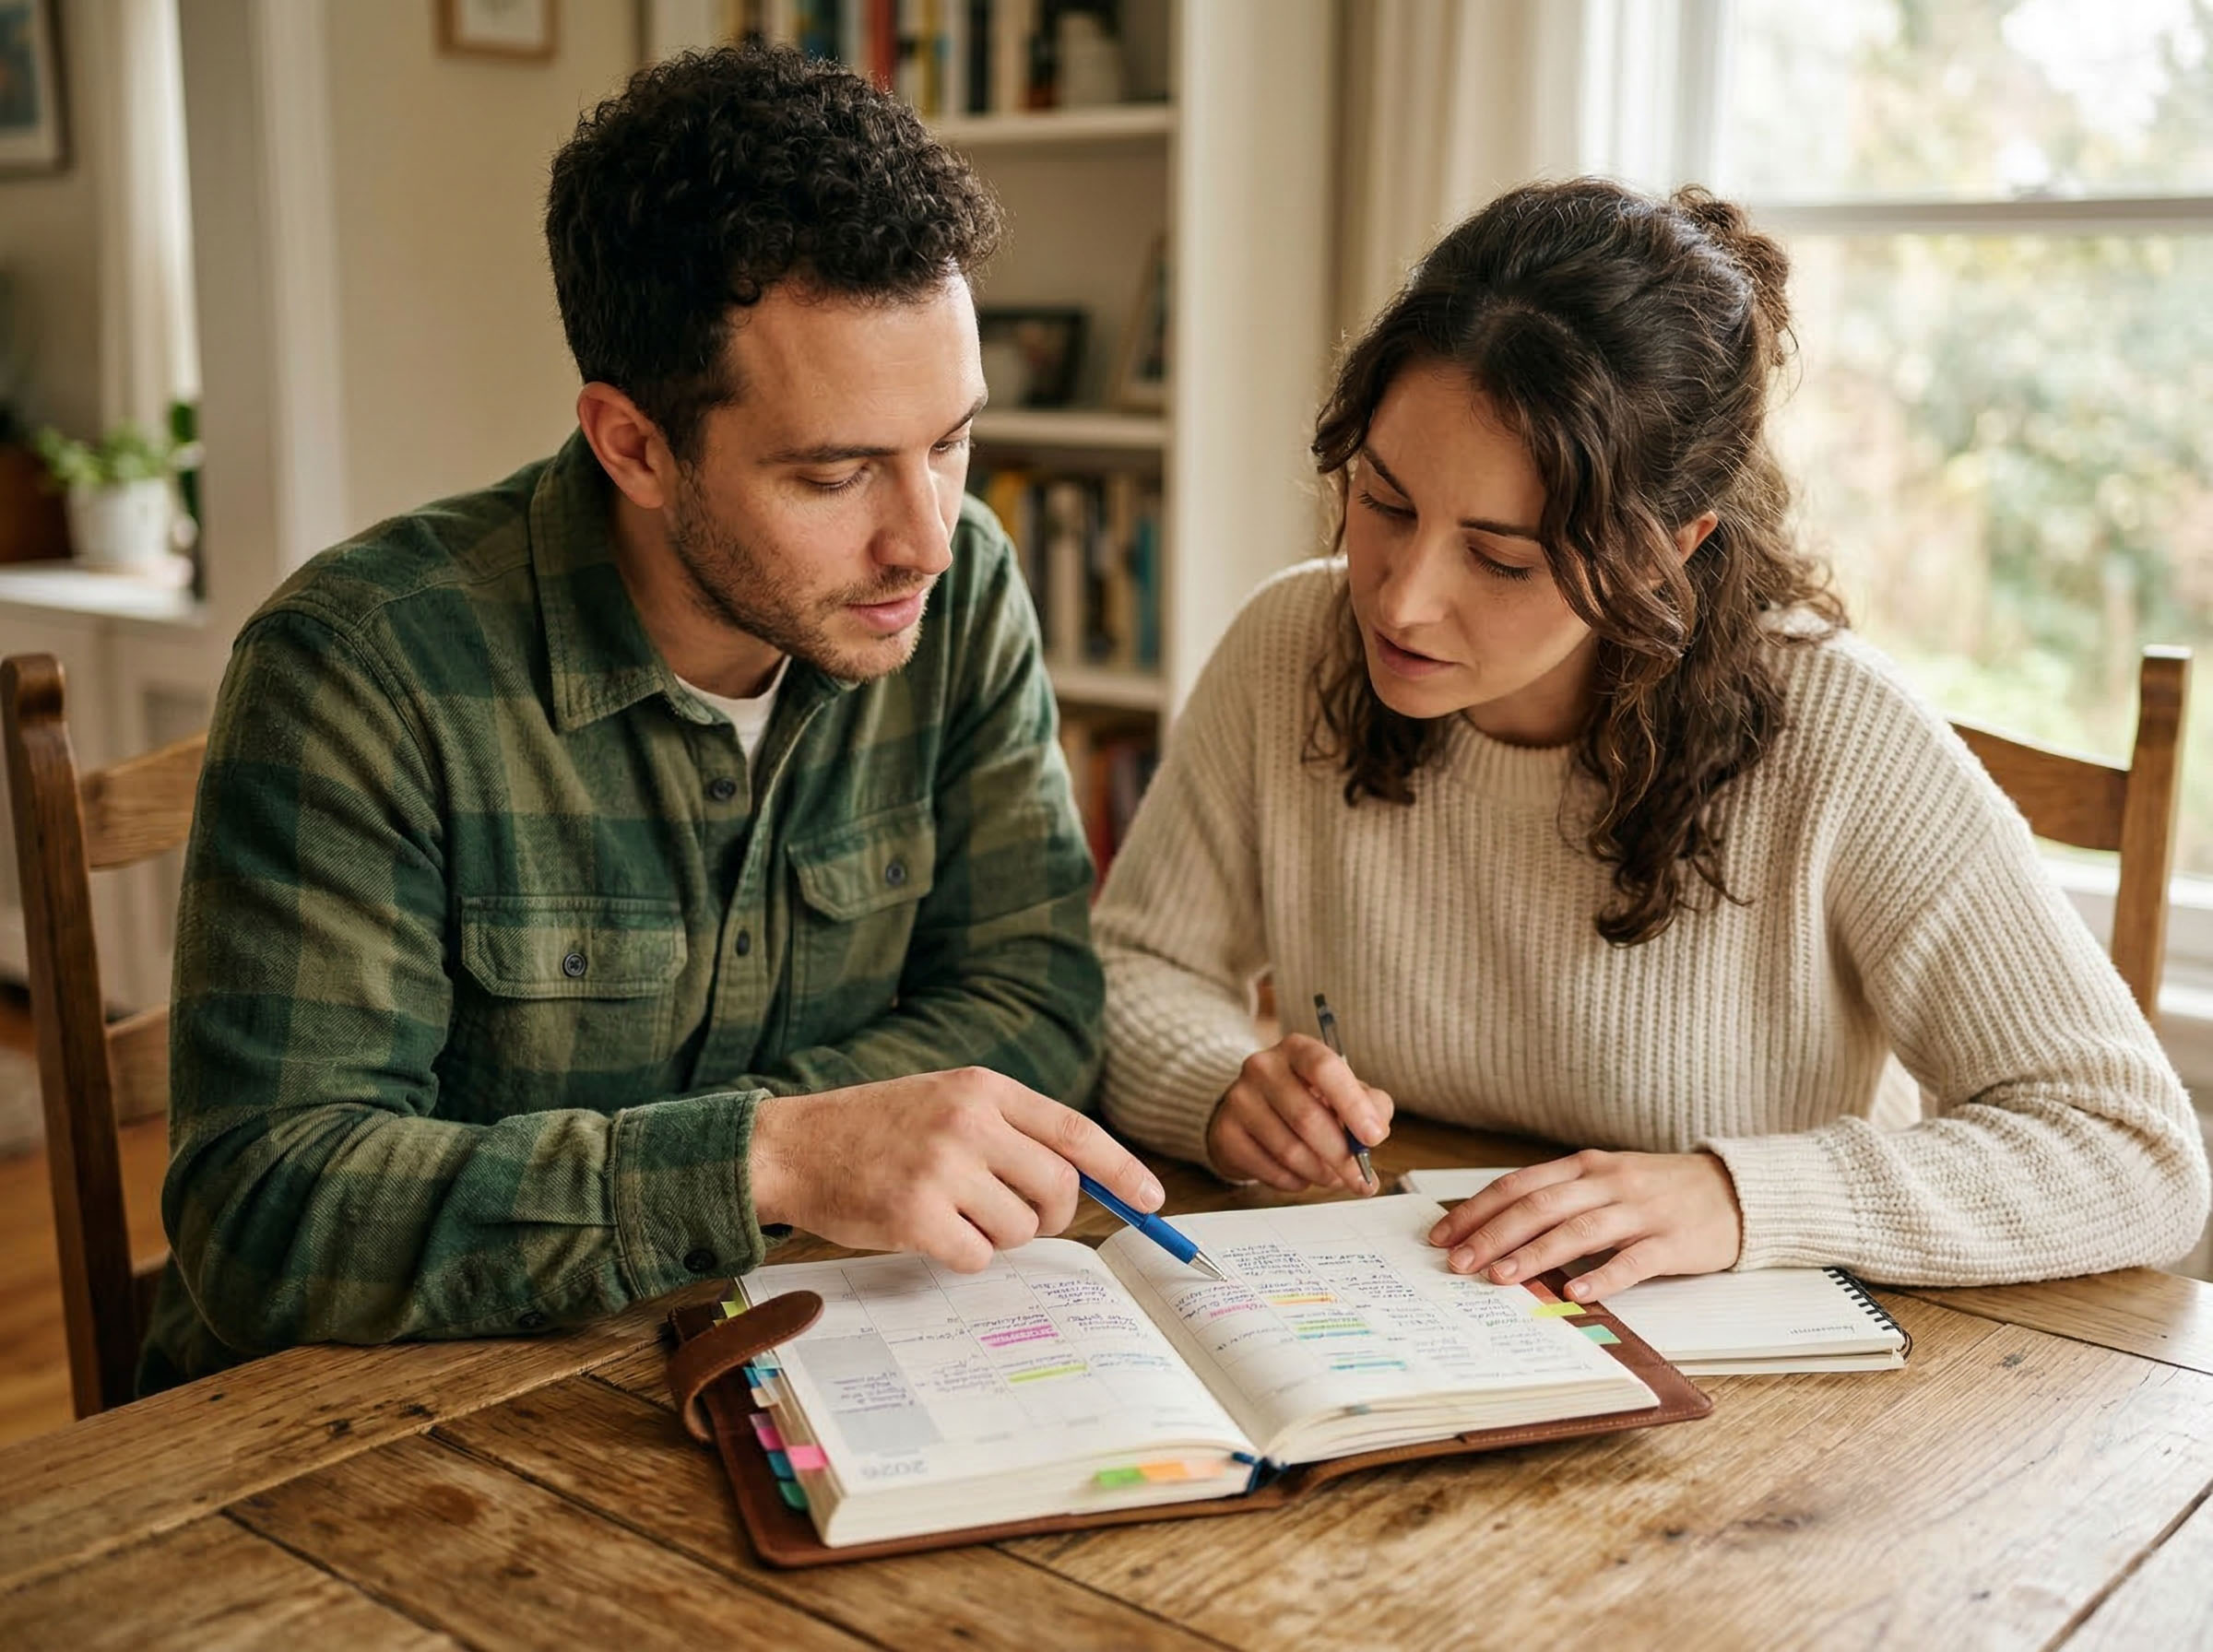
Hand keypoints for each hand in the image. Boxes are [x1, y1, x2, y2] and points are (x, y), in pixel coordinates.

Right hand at [748, 1068, 1164, 1272]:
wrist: (793, 1145)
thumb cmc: (878, 1130)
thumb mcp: (948, 1103)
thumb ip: (1010, 1131)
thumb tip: (1084, 1183)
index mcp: (983, 1088)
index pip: (1075, 1131)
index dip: (1121, 1170)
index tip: (1152, 1201)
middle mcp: (968, 1122)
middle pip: (1057, 1189)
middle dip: (1051, 1216)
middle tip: (1022, 1219)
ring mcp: (942, 1168)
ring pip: (1020, 1228)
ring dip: (997, 1235)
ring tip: (954, 1213)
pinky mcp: (915, 1215)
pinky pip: (977, 1255)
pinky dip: (963, 1255)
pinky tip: (929, 1232)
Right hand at [1204, 1034, 1392, 1193]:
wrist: (1251, 1110)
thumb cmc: (1307, 1099)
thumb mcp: (1343, 1092)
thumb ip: (1370, 1104)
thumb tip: (1375, 1130)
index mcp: (1297, 1049)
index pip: (1325, 1069)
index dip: (1353, 1105)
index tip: (1374, 1137)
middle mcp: (1263, 1067)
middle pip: (1307, 1117)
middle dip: (1342, 1156)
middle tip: (1362, 1180)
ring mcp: (1239, 1099)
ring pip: (1289, 1150)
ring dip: (1321, 1173)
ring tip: (1334, 1177)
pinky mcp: (1226, 1133)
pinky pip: (1269, 1169)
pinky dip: (1295, 1181)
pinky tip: (1303, 1176)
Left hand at [1425, 1149, 1742, 1300]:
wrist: (1735, 1190)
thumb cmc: (1658, 1190)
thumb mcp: (1605, 1180)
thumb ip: (1560, 1198)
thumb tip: (1498, 1229)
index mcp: (1586, 1166)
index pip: (1519, 1185)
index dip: (1478, 1210)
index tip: (1443, 1236)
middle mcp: (1609, 1182)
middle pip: (1540, 1205)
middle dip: (1493, 1234)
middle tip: (1458, 1263)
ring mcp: (1642, 1210)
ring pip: (1579, 1230)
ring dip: (1535, 1254)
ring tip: (1500, 1277)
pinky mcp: (1674, 1240)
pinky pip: (1634, 1259)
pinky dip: (1603, 1275)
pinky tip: (1575, 1291)